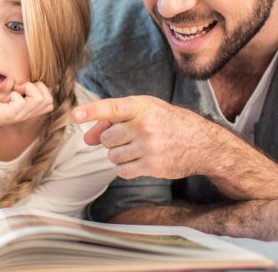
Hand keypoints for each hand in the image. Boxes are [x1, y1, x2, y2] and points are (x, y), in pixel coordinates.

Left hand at [0, 81, 53, 134]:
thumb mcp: (10, 94)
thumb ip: (22, 90)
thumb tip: (32, 79)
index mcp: (28, 110)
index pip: (50, 102)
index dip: (40, 90)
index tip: (23, 89)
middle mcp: (26, 115)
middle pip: (49, 100)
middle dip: (37, 87)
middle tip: (19, 89)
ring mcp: (19, 115)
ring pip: (40, 99)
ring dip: (27, 88)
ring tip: (14, 92)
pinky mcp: (10, 115)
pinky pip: (21, 101)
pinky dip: (13, 94)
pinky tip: (4, 99)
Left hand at [71, 95, 218, 179]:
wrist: (202, 143)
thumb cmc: (167, 122)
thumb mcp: (145, 111)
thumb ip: (113, 121)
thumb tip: (88, 140)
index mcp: (141, 106)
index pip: (112, 108)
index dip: (92, 111)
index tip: (75, 115)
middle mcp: (144, 126)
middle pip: (107, 138)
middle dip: (112, 140)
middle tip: (129, 137)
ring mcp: (149, 147)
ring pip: (112, 156)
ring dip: (118, 155)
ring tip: (137, 148)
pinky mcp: (152, 167)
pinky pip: (122, 171)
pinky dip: (125, 168)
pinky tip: (140, 160)